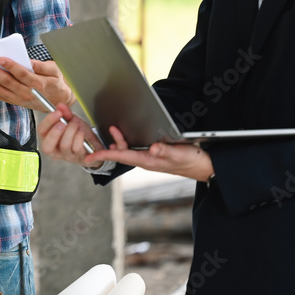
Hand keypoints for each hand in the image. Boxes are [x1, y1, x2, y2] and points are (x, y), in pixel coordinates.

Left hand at [0, 58, 73, 111]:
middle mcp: (27, 93)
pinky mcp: (14, 101)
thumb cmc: (57, 83)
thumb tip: (28, 61)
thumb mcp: (55, 70)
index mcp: (38, 84)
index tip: (1, 58)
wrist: (60, 100)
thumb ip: (42, 66)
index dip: (11, 66)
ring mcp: (19, 99)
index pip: (22, 74)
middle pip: (7, 83)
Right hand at [38, 103, 107, 168]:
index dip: (48, 121)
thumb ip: (66, 113)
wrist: (94, 144)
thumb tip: (60, 106)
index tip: (57, 112)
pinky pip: (79, 150)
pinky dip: (82, 139)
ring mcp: (68, 156)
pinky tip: (85, 136)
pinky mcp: (81, 159)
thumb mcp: (72, 120)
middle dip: (55, 132)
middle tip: (64, 122)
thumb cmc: (79, 133)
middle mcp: (56, 151)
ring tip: (77, 125)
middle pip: (47, 146)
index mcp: (49, 139)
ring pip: (65, 146)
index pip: (41, 132)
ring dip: (72, 131)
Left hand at [87, 125, 214, 181]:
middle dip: (112, 143)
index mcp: (148, 161)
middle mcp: (146, 160)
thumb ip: (166, 151)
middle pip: (123, 152)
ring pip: (129, 150)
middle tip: (109, 128)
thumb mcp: (179, 153)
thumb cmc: (192, 161)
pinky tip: (126, 137)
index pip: (121, 156)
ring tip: (114, 129)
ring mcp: (150, 158)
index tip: (89, 156)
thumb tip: (153, 148)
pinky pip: (136, 149)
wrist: (204, 166)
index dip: (105, 154)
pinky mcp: (156, 154)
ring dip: (120, 141)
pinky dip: (128, 143)